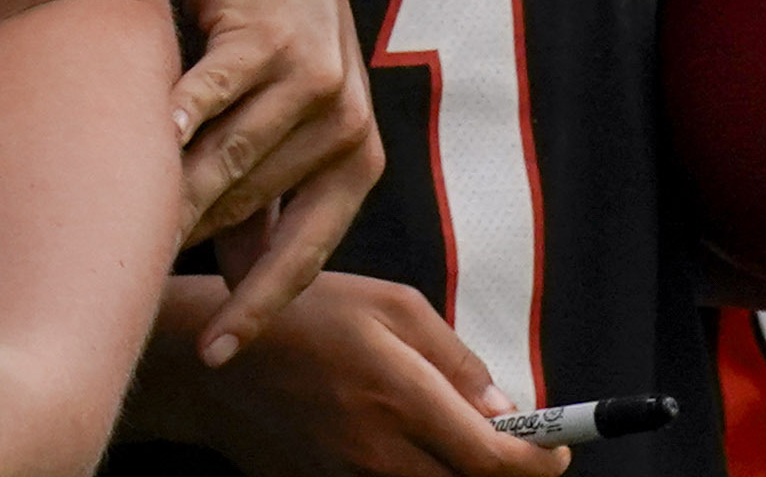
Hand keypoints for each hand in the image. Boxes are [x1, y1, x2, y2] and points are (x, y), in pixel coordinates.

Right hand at [123, 268, 534, 476]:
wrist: (208, 367)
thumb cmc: (302, 319)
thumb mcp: (388, 305)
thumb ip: (454, 359)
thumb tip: (505, 409)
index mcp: (401, 395)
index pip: (495, 462)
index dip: (541, 464)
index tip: (557, 452)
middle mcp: (379, 452)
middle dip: (502, 474)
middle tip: (510, 446)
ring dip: (455, 474)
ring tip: (446, 435)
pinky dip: (410, 474)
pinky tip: (399, 443)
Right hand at [153, 0, 382, 360]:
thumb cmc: (265, 32)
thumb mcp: (280, 121)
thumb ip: (264, 201)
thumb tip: (239, 287)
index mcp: (356, 157)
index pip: (305, 254)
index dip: (259, 307)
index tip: (218, 355)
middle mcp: (345, 122)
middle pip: (250, 206)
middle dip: (193, 242)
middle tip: (132, 277)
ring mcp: (313, 76)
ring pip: (229, 159)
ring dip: (176, 194)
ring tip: (124, 231)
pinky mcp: (270, 33)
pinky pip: (217, 89)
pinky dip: (182, 114)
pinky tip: (147, 137)